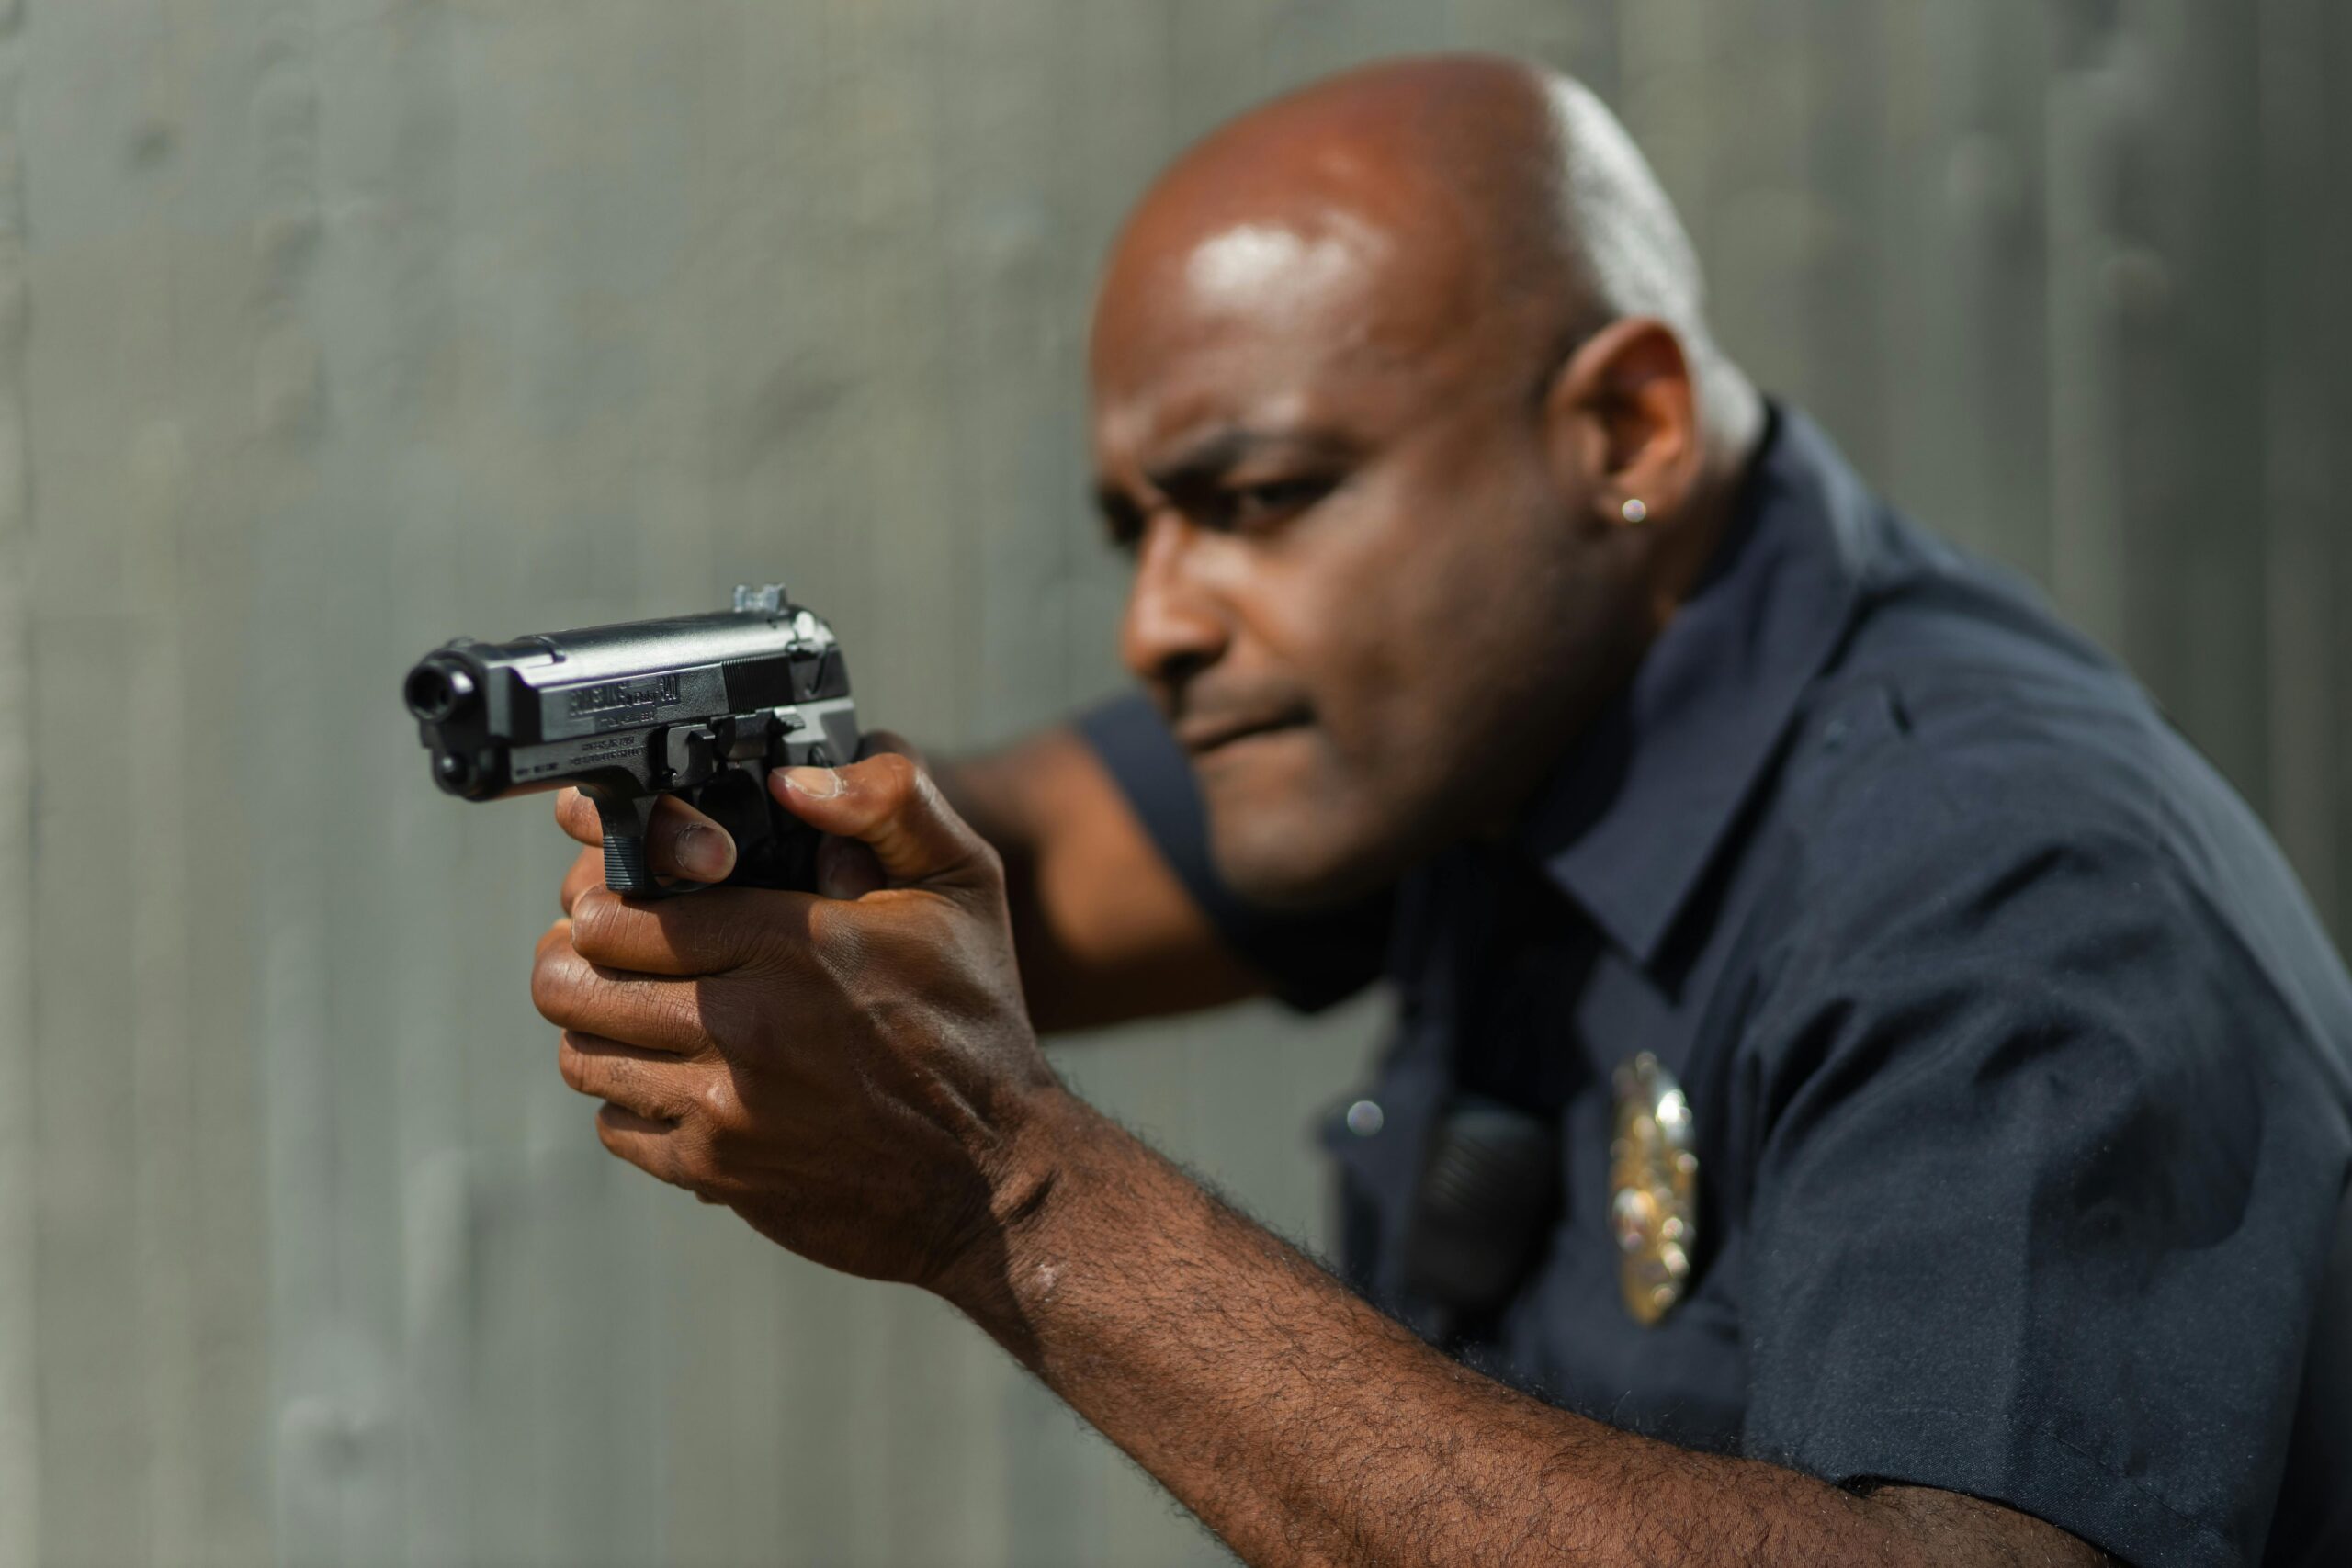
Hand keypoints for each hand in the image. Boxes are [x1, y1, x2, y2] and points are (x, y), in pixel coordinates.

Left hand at [532, 752, 1063, 1297]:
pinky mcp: (715, 1172)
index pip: (619, 914)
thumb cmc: (974, 1020)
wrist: (995, 1174)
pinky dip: (632, 1102)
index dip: (605, 897)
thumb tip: (794, 782)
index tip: (624, 898)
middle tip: (597, 952)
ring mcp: (723, 1109)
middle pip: (572, 983)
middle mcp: (745, 1027)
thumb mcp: (963, 886)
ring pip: (582, 1055)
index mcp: (792, 944)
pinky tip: (679, 1080)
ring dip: (598, 1028)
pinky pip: (616, 1127)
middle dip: (573, 958)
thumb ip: (891, 800)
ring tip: (634, 1011)